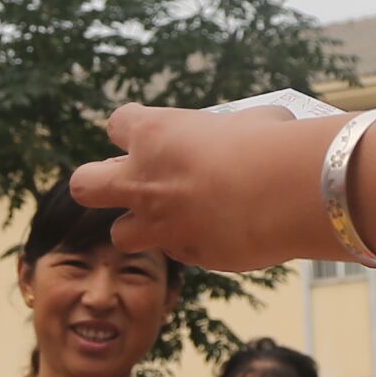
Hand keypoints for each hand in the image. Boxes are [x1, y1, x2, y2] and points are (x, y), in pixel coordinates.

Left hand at [70, 105, 337, 271]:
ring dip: (140, 228)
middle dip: (97, 184)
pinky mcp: (186, 254)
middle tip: (125, 184)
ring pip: (120, 235)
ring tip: (172, 219)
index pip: (119, 124)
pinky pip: (177, 252)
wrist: (289, 194)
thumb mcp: (250, 121)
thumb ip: (230, 130)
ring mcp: (160, 223)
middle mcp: (143, 180)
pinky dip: (192, 245)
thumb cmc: (272, 145)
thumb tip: (247, 132)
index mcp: (154, 134)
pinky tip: (221, 233)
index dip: (132, 129)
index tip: (151, 134)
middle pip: (87, 184)